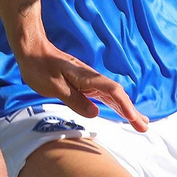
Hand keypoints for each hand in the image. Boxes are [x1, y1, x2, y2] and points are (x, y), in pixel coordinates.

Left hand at [16, 41, 149, 131]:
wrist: (32, 49)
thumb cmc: (40, 67)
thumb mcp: (54, 87)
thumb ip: (75, 100)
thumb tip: (95, 114)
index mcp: (87, 78)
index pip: (113, 92)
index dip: (125, 106)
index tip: (135, 119)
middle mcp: (92, 78)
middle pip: (117, 95)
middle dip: (132, 111)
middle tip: (145, 127)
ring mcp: (89, 80)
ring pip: (112, 96)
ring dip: (126, 109)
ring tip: (139, 122)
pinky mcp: (83, 82)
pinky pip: (103, 95)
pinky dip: (115, 104)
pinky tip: (119, 110)